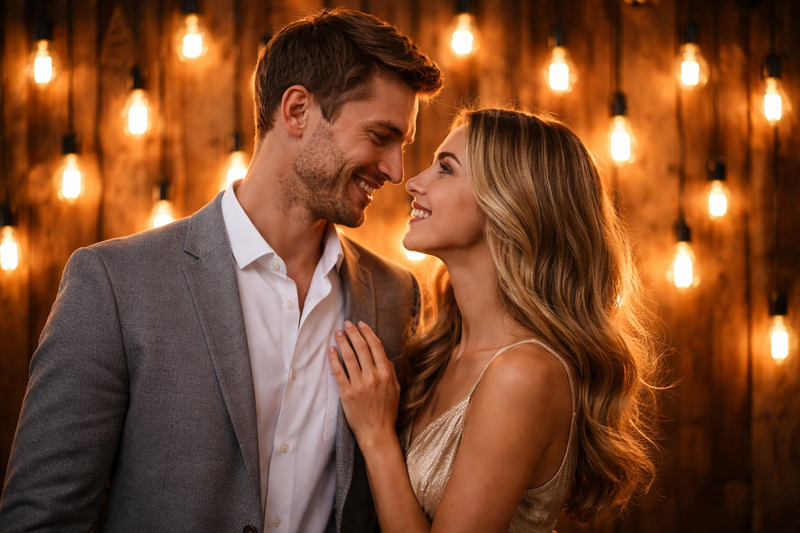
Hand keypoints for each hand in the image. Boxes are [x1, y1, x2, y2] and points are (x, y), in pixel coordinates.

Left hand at [329, 321, 400, 451]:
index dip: (367, 332)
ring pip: (349, 357)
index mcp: (386, 374)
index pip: (376, 346)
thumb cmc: (387, 412)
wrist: (377, 433)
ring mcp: (359, 385)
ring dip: (343, 342)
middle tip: (347, 324)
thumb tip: (382, 356)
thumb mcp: (395, 389)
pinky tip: (331, 350)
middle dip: (353, 333)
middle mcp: (373, 377)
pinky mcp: (346, 393)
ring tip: (338, 333)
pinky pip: (338, 372)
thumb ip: (390, 371)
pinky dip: (334, 359)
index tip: (361, 324)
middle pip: (361, 348)